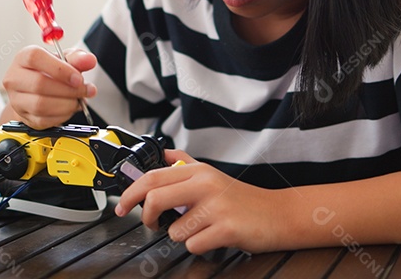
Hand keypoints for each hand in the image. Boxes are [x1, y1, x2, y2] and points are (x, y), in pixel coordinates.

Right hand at [1, 45, 96, 129]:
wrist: (35, 91)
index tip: (78, 78)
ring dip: (66, 104)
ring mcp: (16, 99)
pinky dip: (62, 116)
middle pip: (39, 84)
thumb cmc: (48, 72)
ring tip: (78, 100)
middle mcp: (15, 78)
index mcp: (23, 58)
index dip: (60, 69)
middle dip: (68, 89)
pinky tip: (70, 108)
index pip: (35, 58)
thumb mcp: (64, 59)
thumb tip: (89, 60)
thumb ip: (77, 58)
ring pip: (41, 105)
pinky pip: (43, 120)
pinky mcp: (23, 117)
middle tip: (85, 90)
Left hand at [114, 149, 280, 253]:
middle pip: (156, 198)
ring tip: (201, 229)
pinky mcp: (226, 228)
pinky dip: (199, 246)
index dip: (131, 192)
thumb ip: (186, 163)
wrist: (278, 214)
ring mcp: (216, 207)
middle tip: (149, 223)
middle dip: (145, 216)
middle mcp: (205, 185)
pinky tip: (213, 238)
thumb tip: (163, 154)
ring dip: (182, 236)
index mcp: (198, 171)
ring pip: (174, 230)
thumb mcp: (213, 174)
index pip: (153, 176)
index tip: (121, 205)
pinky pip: (194, 245)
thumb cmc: (243, 199)